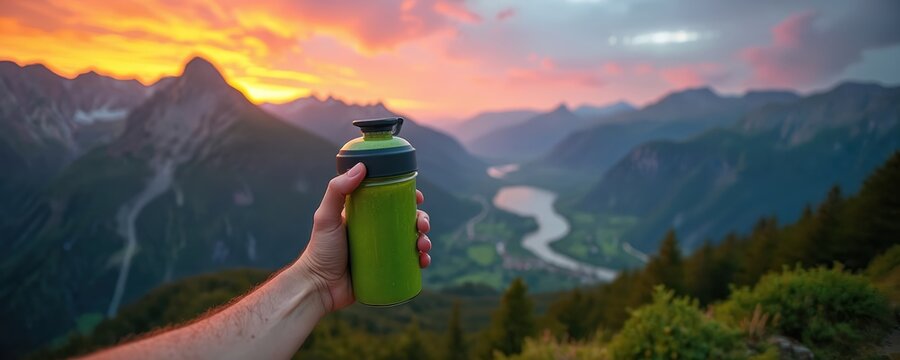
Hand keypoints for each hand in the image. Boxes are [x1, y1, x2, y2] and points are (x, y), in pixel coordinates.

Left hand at [296, 163, 431, 311]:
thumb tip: (362, 167)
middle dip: (422, 220)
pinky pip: (409, 264)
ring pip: (412, 241)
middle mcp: (376, 232)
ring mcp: (382, 252)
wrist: (319, 287)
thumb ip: (337, 190)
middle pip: (407, 221)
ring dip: (425, 240)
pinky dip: (421, 260)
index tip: (418, 197)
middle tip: (422, 226)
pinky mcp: (386, 271)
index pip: (392, 201)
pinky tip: (424, 261)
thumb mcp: (326, 217)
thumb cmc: (320, 250)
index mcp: (365, 215)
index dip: (408, 198)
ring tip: (423, 246)